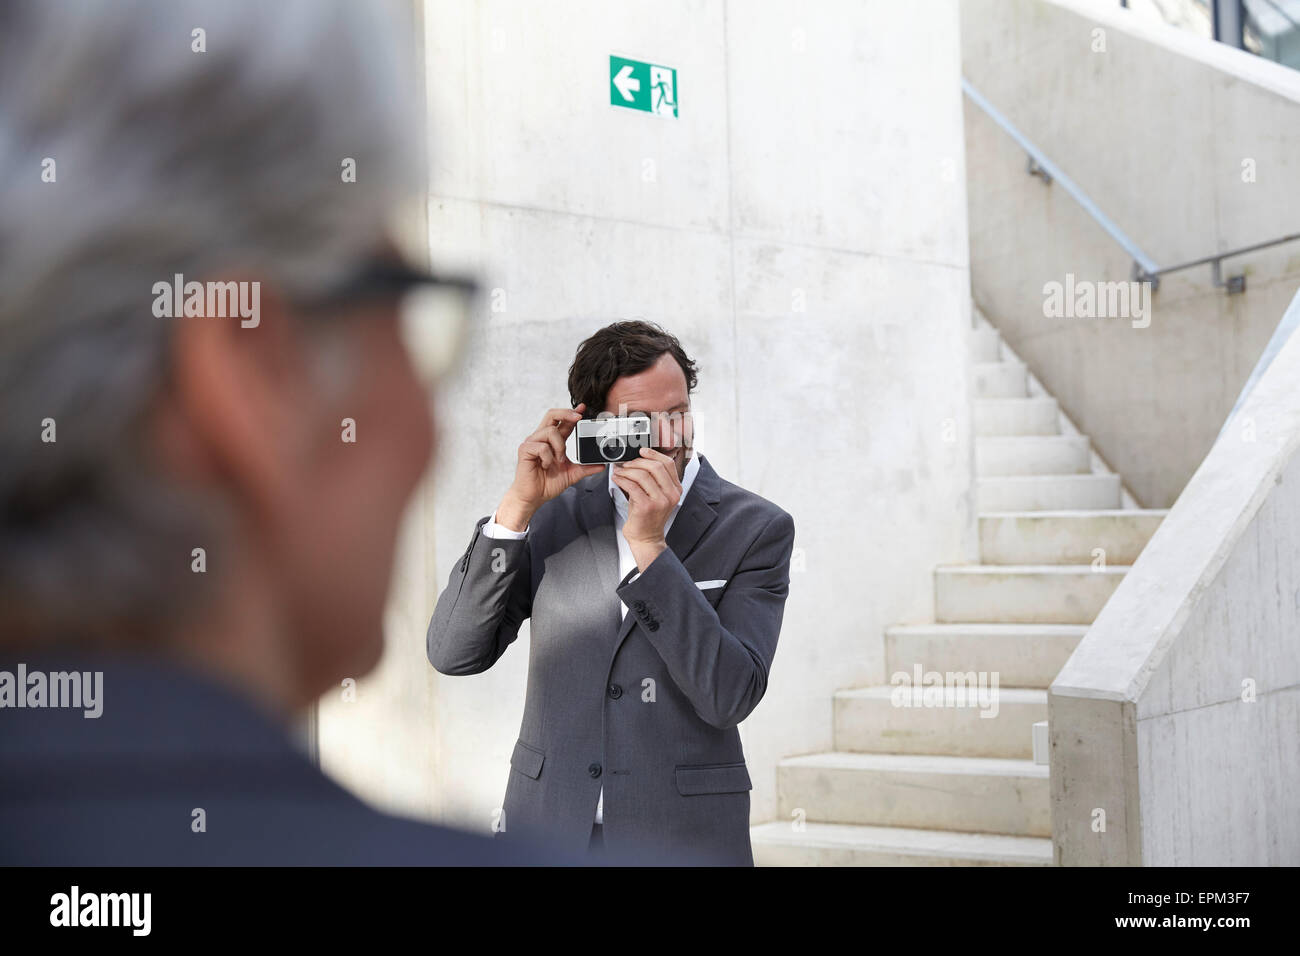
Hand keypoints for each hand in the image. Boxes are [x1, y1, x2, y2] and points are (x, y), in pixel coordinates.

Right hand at [498, 402, 603, 530]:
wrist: (534, 497)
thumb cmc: (547, 484)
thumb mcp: (571, 474)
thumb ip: (585, 468)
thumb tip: (601, 465)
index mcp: (552, 441)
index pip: (562, 421)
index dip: (572, 412)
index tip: (583, 408)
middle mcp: (541, 438)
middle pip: (552, 414)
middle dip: (566, 413)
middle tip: (578, 418)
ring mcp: (532, 443)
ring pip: (550, 431)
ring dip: (559, 446)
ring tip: (558, 461)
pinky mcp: (525, 450)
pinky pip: (541, 446)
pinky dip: (547, 456)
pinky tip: (545, 465)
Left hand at [610, 447, 681, 565]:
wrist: (646, 538)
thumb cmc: (648, 516)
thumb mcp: (656, 495)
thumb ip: (653, 479)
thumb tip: (639, 459)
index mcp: (676, 489)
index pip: (668, 464)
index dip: (654, 454)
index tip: (641, 451)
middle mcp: (671, 494)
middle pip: (655, 467)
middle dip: (637, 462)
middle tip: (626, 463)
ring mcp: (660, 501)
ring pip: (642, 475)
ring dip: (627, 470)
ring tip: (619, 471)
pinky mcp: (646, 507)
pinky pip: (632, 486)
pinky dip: (622, 480)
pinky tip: (617, 479)